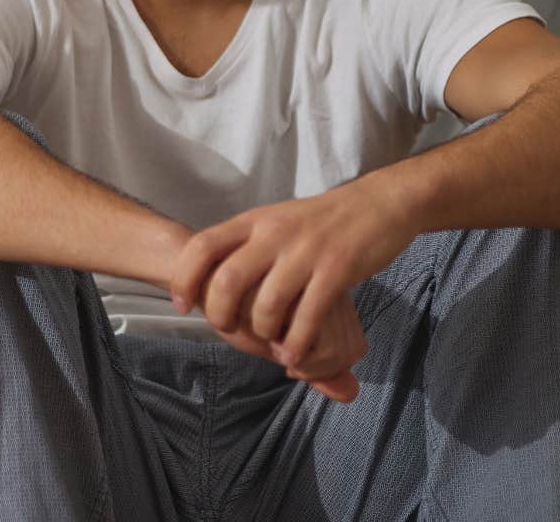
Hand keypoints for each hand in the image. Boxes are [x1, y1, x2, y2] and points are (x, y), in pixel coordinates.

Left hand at [169, 180, 415, 387]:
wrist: (378, 205)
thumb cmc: (320, 221)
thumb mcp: (274, 221)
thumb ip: (244, 243)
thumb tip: (208, 270)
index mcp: (254, 221)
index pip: (203, 246)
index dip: (185, 278)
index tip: (182, 305)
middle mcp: (274, 234)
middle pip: (228, 280)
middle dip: (220, 314)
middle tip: (227, 330)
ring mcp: (306, 252)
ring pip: (268, 304)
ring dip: (263, 333)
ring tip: (268, 345)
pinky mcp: (337, 270)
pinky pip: (308, 316)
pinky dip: (297, 343)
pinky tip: (294, 354)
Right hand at [206, 291, 368, 401]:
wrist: (197, 272)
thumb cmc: (237, 305)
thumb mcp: (282, 341)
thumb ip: (318, 366)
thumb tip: (350, 393)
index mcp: (328, 292)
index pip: (353, 346)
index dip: (326, 366)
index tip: (291, 356)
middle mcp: (327, 287)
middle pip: (349, 350)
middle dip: (313, 368)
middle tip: (276, 349)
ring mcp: (312, 290)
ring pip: (332, 350)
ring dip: (298, 361)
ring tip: (266, 339)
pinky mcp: (290, 295)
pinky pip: (305, 345)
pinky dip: (284, 352)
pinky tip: (260, 334)